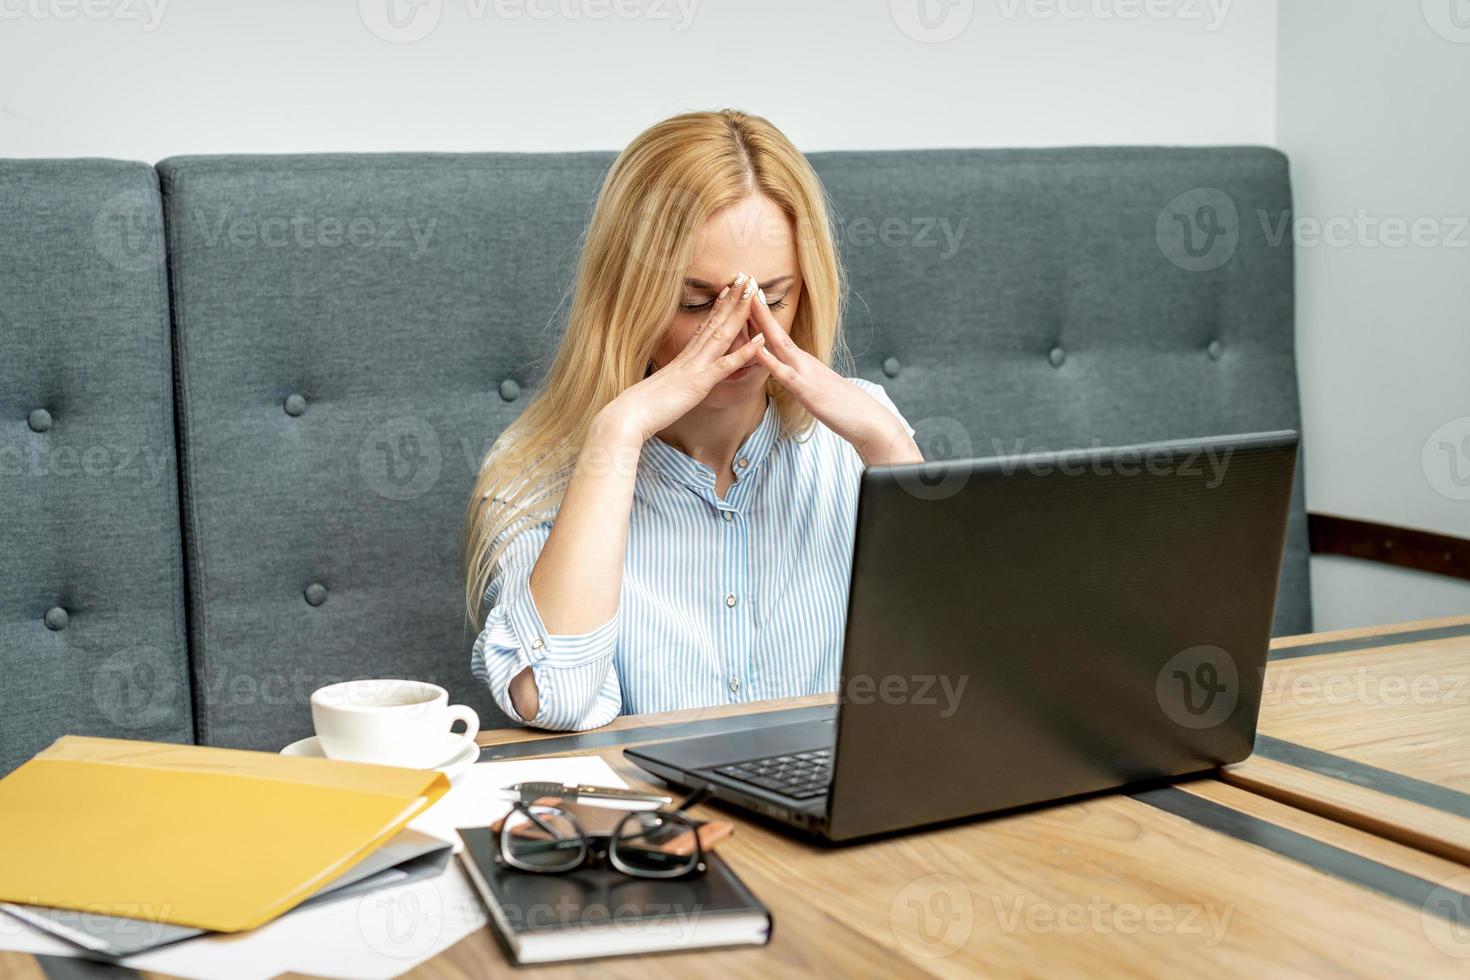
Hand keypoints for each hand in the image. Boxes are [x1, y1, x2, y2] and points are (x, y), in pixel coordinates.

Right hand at [600, 273, 765, 442]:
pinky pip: (725, 365)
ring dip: (739, 314)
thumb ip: (674, 378)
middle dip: (732, 300)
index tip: (729, 290)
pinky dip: (744, 352)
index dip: (718, 307)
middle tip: (746, 278)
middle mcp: (691, 356)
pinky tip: (759, 340)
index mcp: (683, 357)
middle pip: (715, 323)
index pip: (704, 326)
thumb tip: (676, 377)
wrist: (630, 414)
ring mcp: (696, 367)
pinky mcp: (699, 383)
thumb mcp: (663, 387)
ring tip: (753, 294)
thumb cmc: (643, 406)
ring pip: (721, 335)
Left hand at [750, 291, 922, 466]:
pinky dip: (768, 359)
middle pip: (775, 330)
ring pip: (778, 343)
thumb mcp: (816, 388)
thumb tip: (790, 375)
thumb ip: (802, 379)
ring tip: (747, 301)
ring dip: (762, 321)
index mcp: (803, 362)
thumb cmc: (841, 407)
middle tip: (744, 281)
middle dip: (758, 308)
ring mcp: (804, 372)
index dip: (762, 315)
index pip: (778, 335)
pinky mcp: (805, 389)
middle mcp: (802, 361)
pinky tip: (756, 348)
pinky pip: (783, 372)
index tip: (749, 295)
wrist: (866, 418)